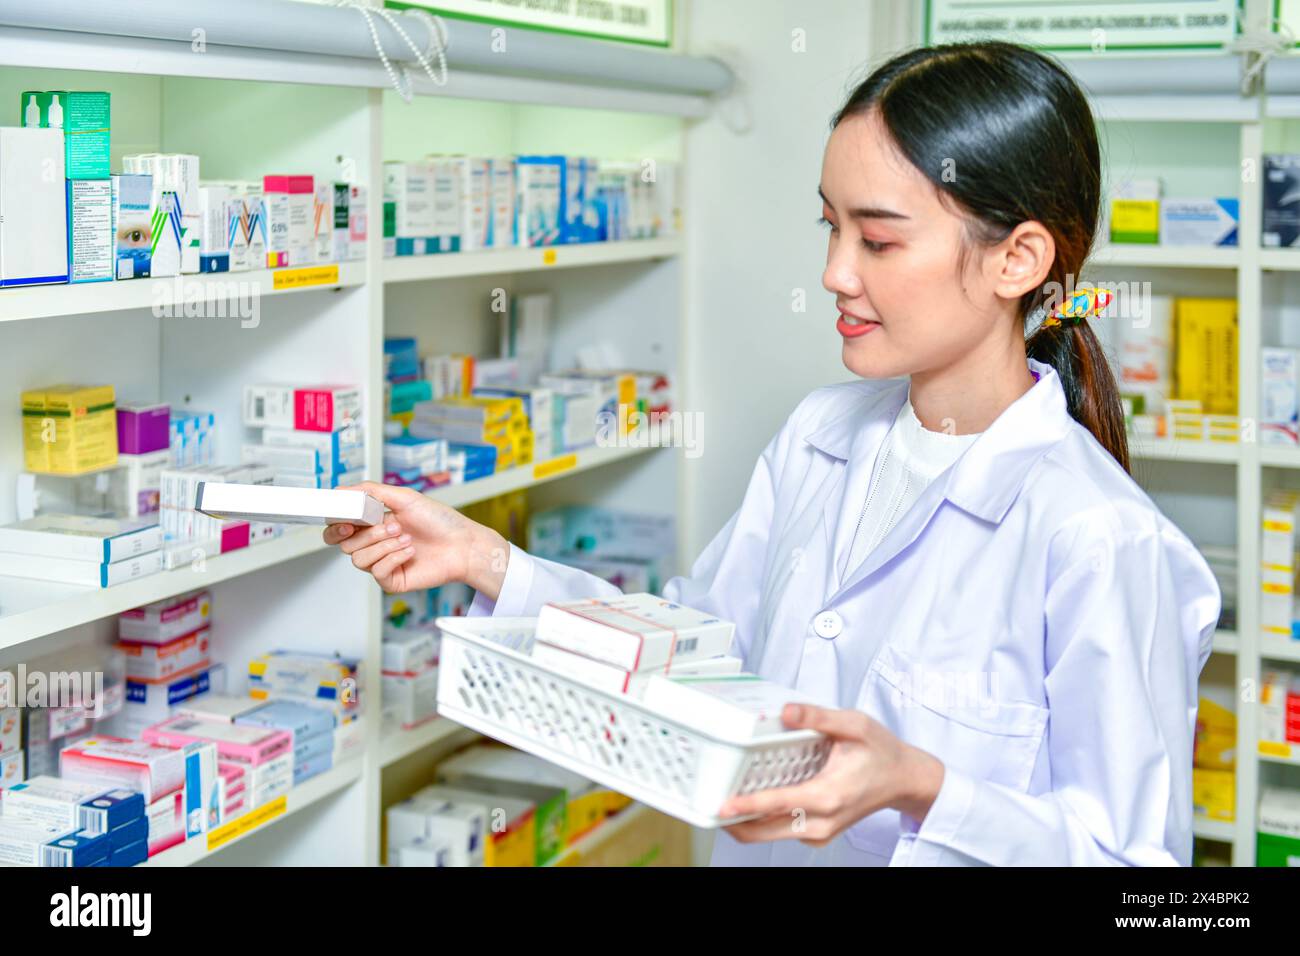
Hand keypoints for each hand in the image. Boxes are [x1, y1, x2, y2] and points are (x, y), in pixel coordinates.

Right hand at [322, 481, 508, 595]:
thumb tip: (340, 490)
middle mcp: (376, 544)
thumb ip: (371, 492)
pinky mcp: (392, 580)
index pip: (340, 528)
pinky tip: (410, 551)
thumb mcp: (405, 498)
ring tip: (406, 537)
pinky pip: (377, 572)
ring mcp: (383, 563)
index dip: (336, 526)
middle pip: (345, 545)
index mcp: (373, 524)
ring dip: (384, 546)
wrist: (463, 544)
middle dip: (367, 534)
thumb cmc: (440, 521)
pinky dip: (393, 558)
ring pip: (359, 559)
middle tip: (390, 526)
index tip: (347, 521)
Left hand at [717, 703, 943, 845]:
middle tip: (707, 801)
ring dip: (744, 822)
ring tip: (722, 799)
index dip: (746, 805)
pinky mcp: (817, 833)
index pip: (778, 803)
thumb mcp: (854, 726)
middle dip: (732, 820)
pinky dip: (761, 821)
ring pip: (768, 836)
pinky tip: (751, 801)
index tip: (721, 805)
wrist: (904, 779)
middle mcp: (821, 821)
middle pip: (764, 832)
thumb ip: (818, 717)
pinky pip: (780, 832)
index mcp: (828, 795)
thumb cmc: (881, 753)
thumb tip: (787, 711)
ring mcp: (819, 832)